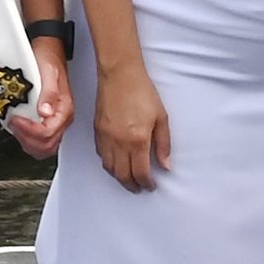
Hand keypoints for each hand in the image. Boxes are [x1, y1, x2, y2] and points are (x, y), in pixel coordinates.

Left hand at [8, 36, 75, 160]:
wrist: (48, 50)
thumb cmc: (49, 58)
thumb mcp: (48, 72)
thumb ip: (49, 93)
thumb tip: (45, 112)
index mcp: (64, 109)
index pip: (48, 132)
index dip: (29, 130)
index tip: (16, 120)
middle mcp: (62, 117)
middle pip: (48, 145)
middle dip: (28, 139)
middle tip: (14, 126)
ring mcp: (55, 120)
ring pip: (45, 147)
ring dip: (29, 143)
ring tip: (16, 129)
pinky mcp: (48, 119)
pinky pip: (42, 141)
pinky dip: (30, 141)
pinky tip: (21, 131)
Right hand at [93, 58, 175, 191]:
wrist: (120, 75)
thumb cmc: (142, 92)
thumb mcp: (161, 118)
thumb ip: (164, 144)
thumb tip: (165, 165)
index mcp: (137, 140)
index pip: (140, 172)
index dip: (146, 183)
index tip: (151, 186)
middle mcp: (119, 142)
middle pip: (123, 175)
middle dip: (132, 185)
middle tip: (140, 188)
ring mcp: (106, 138)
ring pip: (110, 168)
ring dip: (120, 177)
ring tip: (129, 179)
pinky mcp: (98, 131)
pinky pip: (102, 155)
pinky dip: (109, 164)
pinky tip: (116, 163)